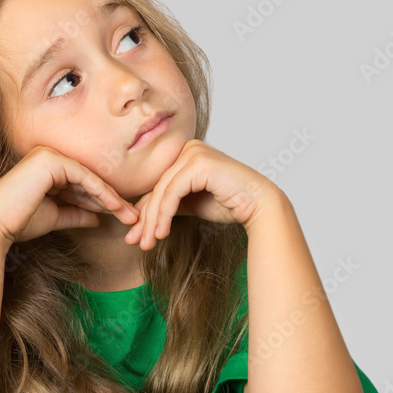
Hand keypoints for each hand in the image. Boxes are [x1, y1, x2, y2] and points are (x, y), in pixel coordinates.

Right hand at [0, 145, 139, 246]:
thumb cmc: (20, 222)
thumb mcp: (56, 217)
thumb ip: (77, 214)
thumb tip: (99, 219)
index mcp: (47, 168)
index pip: (83, 185)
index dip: (104, 202)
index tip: (123, 217)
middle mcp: (48, 156)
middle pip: (89, 181)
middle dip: (113, 201)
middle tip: (133, 216)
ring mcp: (49, 155)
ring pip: (90, 179)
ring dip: (112, 199)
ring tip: (131, 215)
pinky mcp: (51, 160)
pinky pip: (84, 178)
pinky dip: (102, 193)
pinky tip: (116, 207)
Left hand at [124, 139, 279, 249]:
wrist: (259, 205)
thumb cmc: (231, 204)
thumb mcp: (192, 204)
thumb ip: (170, 204)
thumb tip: (142, 219)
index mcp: (186, 154)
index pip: (158, 185)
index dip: (144, 212)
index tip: (134, 236)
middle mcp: (188, 148)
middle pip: (157, 187)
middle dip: (144, 219)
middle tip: (135, 242)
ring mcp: (193, 153)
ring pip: (161, 191)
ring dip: (152, 220)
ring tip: (147, 243)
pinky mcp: (198, 163)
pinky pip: (172, 191)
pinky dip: (164, 214)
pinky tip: (161, 233)